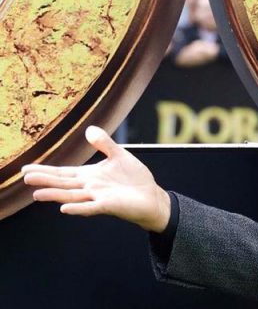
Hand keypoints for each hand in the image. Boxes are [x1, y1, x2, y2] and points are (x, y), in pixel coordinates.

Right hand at [22, 126, 170, 231]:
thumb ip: (104, 144)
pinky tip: (64, 208)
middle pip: (63, 183)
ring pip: (72, 196)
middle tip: (25, 178)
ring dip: (55, 195)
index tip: (25, 169)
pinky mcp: (109, 205)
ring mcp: (97, 197)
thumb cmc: (133, 178)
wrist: (151, 196)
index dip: (45, 170)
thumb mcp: (118, 155)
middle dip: (44, 180)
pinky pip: (91, 207)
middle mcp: (89, 187)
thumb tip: (88, 129)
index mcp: (89, 175)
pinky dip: (78, 208)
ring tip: (37, 194)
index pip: (63, 172)